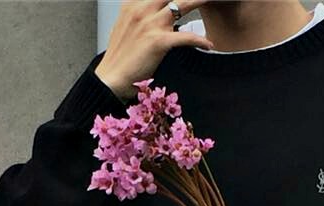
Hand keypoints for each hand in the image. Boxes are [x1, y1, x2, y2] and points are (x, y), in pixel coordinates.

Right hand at [95, 0, 214, 100]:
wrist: (110, 79)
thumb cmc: (118, 58)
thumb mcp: (123, 25)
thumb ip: (136, 12)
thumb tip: (146, 9)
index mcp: (133, 3)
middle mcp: (142, 9)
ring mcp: (150, 24)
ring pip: (183, 4)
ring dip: (200, 1)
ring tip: (213, 0)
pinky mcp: (158, 42)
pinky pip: (186, 37)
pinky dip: (200, 40)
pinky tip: (208, 44)